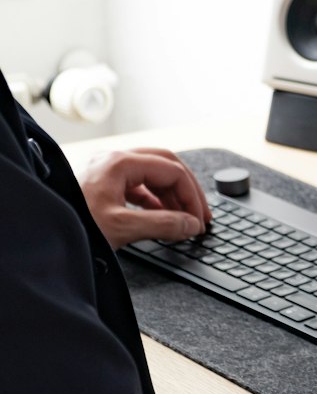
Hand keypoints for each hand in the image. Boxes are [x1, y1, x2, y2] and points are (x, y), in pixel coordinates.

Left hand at [79, 149, 210, 248]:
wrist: (41, 232)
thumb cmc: (73, 225)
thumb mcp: (122, 228)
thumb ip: (163, 225)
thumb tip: (191, 225)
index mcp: (120, 163)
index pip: (172, 170)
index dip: (192, 195)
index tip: (199, 220)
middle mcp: (114, 161)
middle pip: (165, 165)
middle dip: (186, 190)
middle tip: (199, 214)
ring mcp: (107, 171)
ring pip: (151, 174)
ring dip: (171, 195)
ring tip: (182, 218)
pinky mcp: (101, 185)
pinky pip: (137, 185)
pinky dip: (154, 200)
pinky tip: (160, 216)